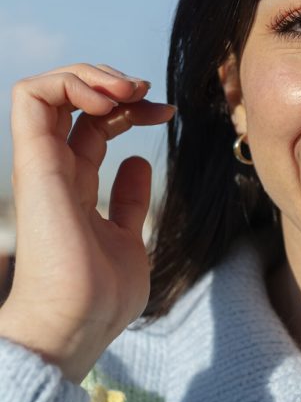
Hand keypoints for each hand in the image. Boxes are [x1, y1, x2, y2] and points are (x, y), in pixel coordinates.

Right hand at [0, 63, 174, 380]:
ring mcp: (42, 165)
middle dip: (114, 84)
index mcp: (75, 187)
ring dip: (91, 75)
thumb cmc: (101, 297)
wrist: (77, 325)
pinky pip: (31, 96)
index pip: (94, 126)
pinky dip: (70, 81)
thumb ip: (128, 201)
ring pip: (47, 88)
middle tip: (149, 94)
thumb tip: (138, 162)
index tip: (168, 113)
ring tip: (130, 90)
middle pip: (73, 101)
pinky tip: (109, 99)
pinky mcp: (34, 164)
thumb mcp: (128, 238)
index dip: (131, 109)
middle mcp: (55, 171)